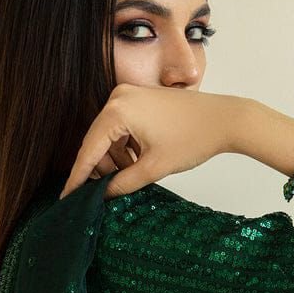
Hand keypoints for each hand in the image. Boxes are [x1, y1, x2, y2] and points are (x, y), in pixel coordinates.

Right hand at [59, 83, 246, 199]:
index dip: (78, 177)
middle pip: (97, 141)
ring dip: (115, 159)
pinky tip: (136, 164)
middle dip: (98, 169)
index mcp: (118, 110)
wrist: (225, 119)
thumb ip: (123, 183)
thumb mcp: (154, 168)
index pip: (89, 150)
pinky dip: (125, 147)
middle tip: (99, 194)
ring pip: (110, 136)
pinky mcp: (140, 99)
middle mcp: (118, 97)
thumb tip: (101, 196)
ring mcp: (129, 95)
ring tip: (127, 179)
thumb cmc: (194, 138)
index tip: (68, 197)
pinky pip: (123, 127)